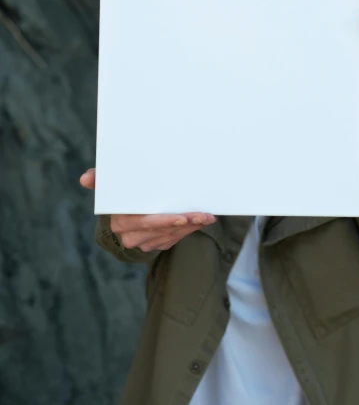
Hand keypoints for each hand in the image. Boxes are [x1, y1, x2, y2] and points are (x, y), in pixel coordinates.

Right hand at [80, 168, 215, 252]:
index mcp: (120, 220)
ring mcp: (142, 243)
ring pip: (170, 237)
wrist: (120, 213)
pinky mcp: (154, 245)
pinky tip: (200, 222)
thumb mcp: (109, 184)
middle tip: (204, 216)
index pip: (145, 222)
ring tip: (207, 216)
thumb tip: (85, 178)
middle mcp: (130, 235)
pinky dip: (188, 232)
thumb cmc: (118, 193)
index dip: (165, 221)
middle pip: (162, 231)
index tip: (183, 216)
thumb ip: (100, 180)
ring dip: (190, 227)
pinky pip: (173, 240)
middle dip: (184, 224)